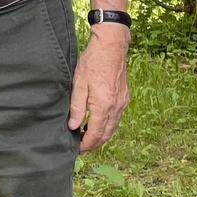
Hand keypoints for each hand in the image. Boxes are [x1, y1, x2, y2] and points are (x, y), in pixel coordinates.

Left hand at [68, 24, 128, 152]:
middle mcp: (116, 107)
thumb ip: (76, 107)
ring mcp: (122, 103)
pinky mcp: (124, 98)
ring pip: (113, 128)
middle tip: (81, 147)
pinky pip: (116, 118)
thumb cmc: (92, 63)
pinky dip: (108, 126)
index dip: (86, 144)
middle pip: (106, 134)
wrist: (111, 47)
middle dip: (94, 144)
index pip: (95, 133)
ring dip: (101, 136)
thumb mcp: (78, 84)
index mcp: (103, 106)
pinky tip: (98, 124)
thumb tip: (73, 126)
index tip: (77, 149)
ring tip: (88, 138)